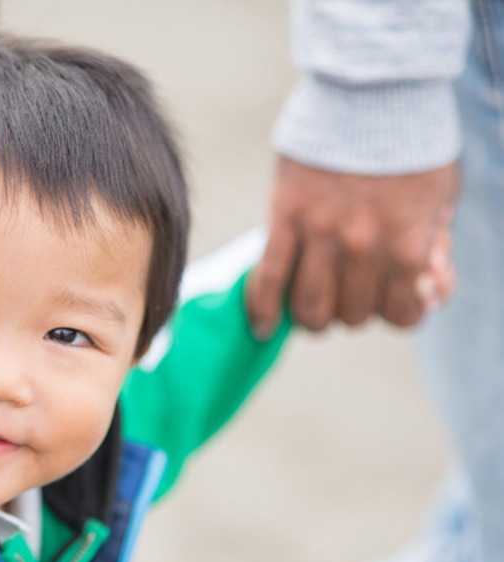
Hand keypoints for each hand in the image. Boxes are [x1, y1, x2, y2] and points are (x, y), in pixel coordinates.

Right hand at [247, 157, 459, 335]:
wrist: (373, 91)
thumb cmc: (412, 144)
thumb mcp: (442, 196)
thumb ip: (437, 250)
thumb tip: (428, 296)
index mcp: (408, 244)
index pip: (401, 316)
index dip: (397, 313)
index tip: (389, 301)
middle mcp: (364, 246)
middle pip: (351, 315)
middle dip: (352, 311)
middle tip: (349, 292)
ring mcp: (320, 232)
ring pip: (308, 307)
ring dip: (311, 318)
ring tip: (310, 312)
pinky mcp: (284, 216)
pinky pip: (268, 277)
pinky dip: (262, 309)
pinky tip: (262, 327)